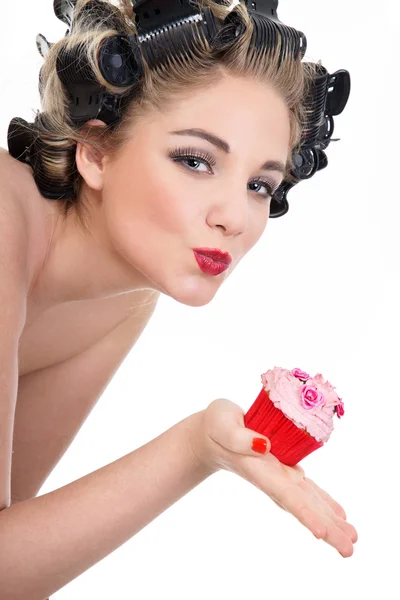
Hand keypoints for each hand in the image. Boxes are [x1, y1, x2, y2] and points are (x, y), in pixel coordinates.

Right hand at [188, 399, 357, 557]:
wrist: (211, 435)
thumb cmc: (215, 427)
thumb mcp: (221, 424)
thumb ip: (238, 436)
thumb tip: (264, 445)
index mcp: (258, 469)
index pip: (284, 495)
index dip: (304, 513)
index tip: (321, 534)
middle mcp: (271, 478)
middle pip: (302, 506)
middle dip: (326, 528)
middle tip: (349, 549)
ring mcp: (279, 475)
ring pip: (309, 500)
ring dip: (330, 520)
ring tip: (351, 539)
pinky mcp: (284, 469)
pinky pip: (308, 488)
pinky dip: (324, 501)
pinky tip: (339, 514)